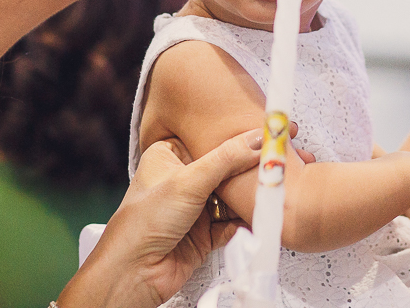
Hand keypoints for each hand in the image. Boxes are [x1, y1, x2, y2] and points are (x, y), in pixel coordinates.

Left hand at [61, 126, 314, 307]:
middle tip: (275, 166)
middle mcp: (182, 180)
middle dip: (248, 171)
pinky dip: (244, 222)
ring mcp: (194, 208)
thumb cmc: (141, 224)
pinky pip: (233, 223)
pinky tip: (255, 218)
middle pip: (225, 170)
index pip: (211, 140)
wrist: (134, 274)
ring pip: (232, 197)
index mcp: (169, 155)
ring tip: (269, 192)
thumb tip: (256, 140)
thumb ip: (226, 159)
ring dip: (248, 199)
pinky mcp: (204, 234)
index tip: (267, 136)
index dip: (239, 139)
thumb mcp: (188, 181)